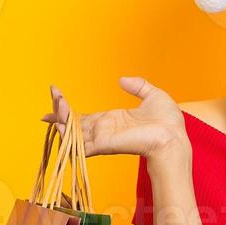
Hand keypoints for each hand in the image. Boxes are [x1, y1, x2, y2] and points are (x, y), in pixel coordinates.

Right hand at [41, 77, 187, 160]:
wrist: (173, 136)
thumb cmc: (168, 122)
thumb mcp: (153, 96)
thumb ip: (138, 86)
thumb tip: (123, 80)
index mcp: (112, 120)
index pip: (84, 117)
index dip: (68, 110)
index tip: (55, 97)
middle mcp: (104, 130)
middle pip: (74, 123)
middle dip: (59, 110)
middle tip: (53, 95)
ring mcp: (103, 138)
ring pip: (73, 131)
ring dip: (61, 118)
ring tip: (55, 102)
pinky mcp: (104, 145)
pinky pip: (80, 144)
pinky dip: (67, 135)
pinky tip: (58, 124)